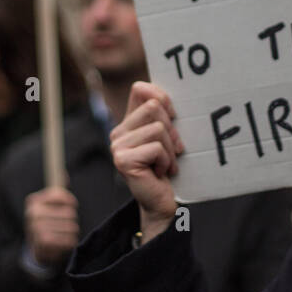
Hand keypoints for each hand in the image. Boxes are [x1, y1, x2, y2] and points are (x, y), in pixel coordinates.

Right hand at [24, 186, 79, 267]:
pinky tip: (63, 243)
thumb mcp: (49, 206)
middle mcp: (33, 213)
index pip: (61, 195)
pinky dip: (70, 242)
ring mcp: (37, 228)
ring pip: (72, 227)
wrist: (36, 250)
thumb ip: (57, 192)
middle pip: (70, 212)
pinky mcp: (44, 243)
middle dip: (72, 220)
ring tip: (64, 234)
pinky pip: (69, 240)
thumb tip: (63, 173)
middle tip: (65, 225)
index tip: (70, 205)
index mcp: (34, 201)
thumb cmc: (48, 224)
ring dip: (72, 232)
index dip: (70, 202)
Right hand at [110, 82, 183, 244]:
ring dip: (170, 150)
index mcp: (127, 123)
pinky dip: (165, 161)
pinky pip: (156, 148)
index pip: (140, 89)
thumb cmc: (165, 168)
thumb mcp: (165, 137)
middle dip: (171, 130)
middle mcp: (118, 133)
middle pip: (154, 107)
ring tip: (166, 164)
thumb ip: (160, 116)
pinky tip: (160, 172)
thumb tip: (162, 95)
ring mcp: (117, 147)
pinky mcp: (123, 161)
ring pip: (158, 129)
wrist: (160, 202)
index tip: (173, 115)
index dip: (161, 96)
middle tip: (172, 149)